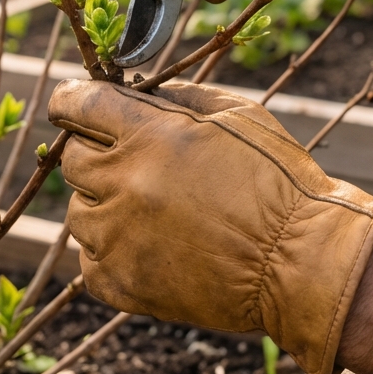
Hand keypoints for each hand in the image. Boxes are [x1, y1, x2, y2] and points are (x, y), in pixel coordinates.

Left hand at [48, 77, 372, 373]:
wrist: (301, 261)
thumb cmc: (277, 179)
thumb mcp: (238, 114)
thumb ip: (180, 95)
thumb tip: (138, 88)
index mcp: (150, 136)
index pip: (79, 104)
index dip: (71, 99)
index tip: (73, 102)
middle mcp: (124, 184)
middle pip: (72, 158)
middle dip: (95, 149)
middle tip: (135, 157)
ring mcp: (118, 239)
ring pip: (78, 211)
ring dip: (104, 201)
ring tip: (154, 206)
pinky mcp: (121, 284)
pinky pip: (90, 260)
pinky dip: (112, 249)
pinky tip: (153, 242)